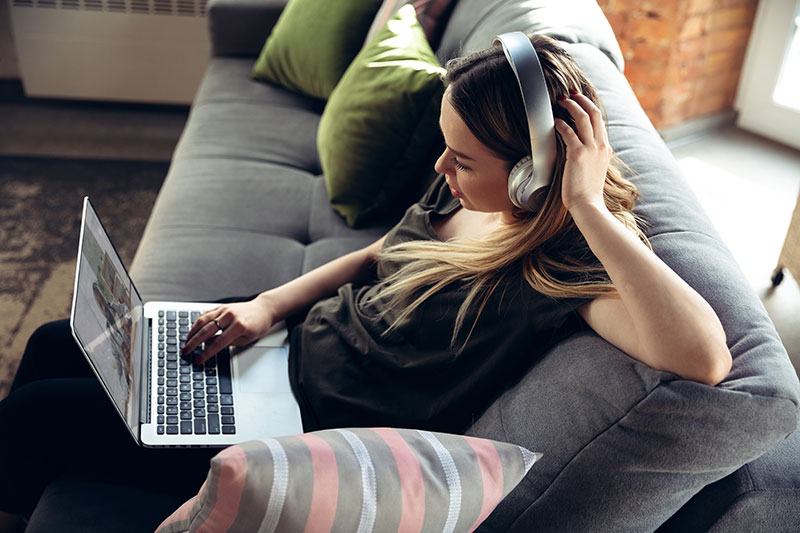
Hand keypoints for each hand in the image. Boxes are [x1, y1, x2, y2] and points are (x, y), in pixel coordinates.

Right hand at [181, 296, 276, 363]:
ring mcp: (224, 309)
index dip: (206, 353)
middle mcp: (230, 316)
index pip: (218, 343)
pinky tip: (193, 331)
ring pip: (203, 320)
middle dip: (194, 343)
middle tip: (185, 352)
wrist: (264, 309)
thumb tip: (209, 345)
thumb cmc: (257, 326)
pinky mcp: (221, 306)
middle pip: (206, 331)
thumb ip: (228, 343)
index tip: (198, 360)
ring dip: (192, 332)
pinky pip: (205, 314)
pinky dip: (197, 322)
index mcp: (238, 326)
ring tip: (186, 343)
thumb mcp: (246, 339)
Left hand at [554, 91, 612, 212]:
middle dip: (582, 100)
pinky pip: (569, 132)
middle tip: (570, 94)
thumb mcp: (593, 170)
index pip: (599, 121)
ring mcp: (591, 149)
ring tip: (560, 100)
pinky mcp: (578, 155)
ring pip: (583, 118)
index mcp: (605, 149)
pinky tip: (555, 121)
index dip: (589, 107)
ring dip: (571, 106)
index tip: (580, 100)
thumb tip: (578, 150)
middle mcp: (600, 145)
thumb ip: (590, 157)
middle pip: (594, 113)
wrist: (588, 205)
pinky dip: (561, 124)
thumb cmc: (587, 192)